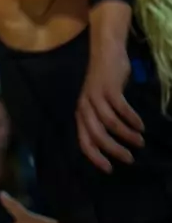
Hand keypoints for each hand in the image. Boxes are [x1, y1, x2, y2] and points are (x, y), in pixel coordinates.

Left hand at [77, 41, 143, 170]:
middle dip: (113, 150)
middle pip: (96, 135)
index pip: (83, 140)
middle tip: (129, 158)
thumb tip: (112, 144)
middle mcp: (84, 106)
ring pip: (109, 123)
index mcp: (81, 113)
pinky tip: (140, 125)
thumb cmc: (104, 82)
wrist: (105, 53)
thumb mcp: (98, 104)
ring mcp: (95, 96)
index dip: (94, 156)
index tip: (109, 169)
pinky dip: (131, 119)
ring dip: (126, 135)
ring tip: (139, 141)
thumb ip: (101, 120)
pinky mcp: (108, 88)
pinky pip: (120, 108)